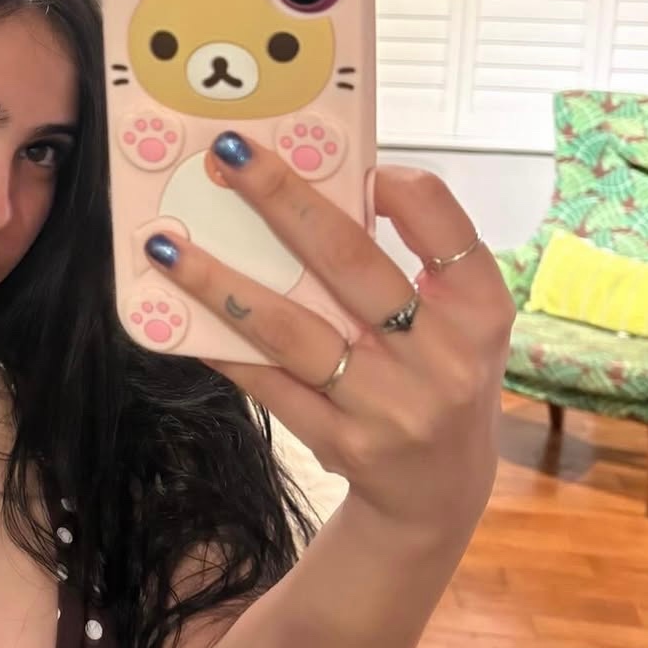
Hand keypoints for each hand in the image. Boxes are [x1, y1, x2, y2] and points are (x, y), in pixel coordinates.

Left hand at [144, 134, 515, 535]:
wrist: (438, 494)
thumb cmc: (438, 377)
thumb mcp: (454, 321)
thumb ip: (408, 262)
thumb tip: (314, 188)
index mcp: (480, 312)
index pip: (444, 227)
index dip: (397, 187)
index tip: (347, 160)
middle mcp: (441, 359)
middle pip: (349, 261)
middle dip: (280, 198)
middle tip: (227, 152)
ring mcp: (389, 406)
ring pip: (291, 328)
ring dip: (221, 280)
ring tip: (167, 244)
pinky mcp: (342, 443)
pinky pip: (267, 383)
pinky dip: (221, 345)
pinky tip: (179, 314)